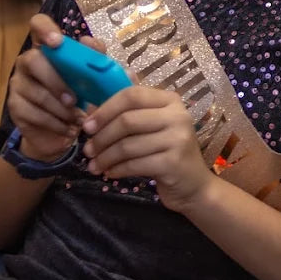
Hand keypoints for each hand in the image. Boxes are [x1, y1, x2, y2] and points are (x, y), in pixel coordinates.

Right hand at [6, 14, 100, 161]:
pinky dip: (55, 123)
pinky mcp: (15, 107)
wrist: (64, 131)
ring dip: (61, 109)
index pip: (38, 24)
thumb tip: (94, 44)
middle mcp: (28, 61)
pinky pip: (34, 113)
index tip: (57, 41)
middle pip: (33, 60)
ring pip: (36, 92)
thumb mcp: (96, 80)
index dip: (45, 28)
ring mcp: (18, 84)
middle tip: (75, 100)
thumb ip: (98, 61)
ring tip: (79, 119)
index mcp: (49, 48)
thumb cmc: (81, 98)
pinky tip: (69, 129)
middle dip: (56, 81)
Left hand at [80, 86, 212, 212]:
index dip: (105, 109)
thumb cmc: (167, 152)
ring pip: (128, 145)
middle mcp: (178, 116)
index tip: (87, 125)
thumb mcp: (151, 127)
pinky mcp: (173, 163)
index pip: (132, 95)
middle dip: (102, 137)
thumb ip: (127, 112)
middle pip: (128, 120)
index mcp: (170, 101)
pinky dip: (117, 169)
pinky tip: (110, 173)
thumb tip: (90, 104)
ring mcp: (178, 139)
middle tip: (87, 150)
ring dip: (105, 157)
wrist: (193, 184)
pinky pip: (135, 164)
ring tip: (94, 166)